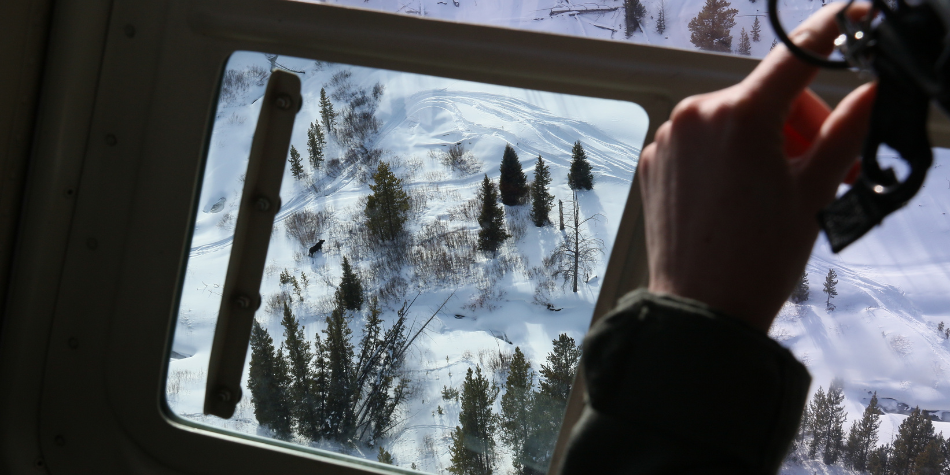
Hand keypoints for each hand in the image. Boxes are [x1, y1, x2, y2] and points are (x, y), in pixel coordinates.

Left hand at [639, 3, 876, 331]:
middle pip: (766, 96)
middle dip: (801, 125)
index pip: (794, 56)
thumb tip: (873, 93)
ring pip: (733, 119)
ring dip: (765, 140)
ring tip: (781, 189)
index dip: (830, 32)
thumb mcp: (814, 191)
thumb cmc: (756, 259)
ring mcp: (668, 138)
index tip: (855, 15)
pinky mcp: (653, 160)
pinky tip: (740, 193)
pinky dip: (728, 155)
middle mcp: (695, 116)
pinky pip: (702, 141)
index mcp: (738, 115)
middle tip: (823, 169)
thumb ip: (847, 133)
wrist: (701, 310)